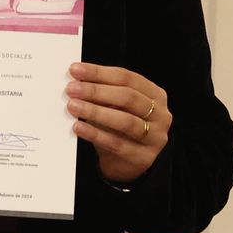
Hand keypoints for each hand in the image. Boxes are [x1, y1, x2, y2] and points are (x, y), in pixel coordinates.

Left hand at [66, 62, 170, 183]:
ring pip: (125, 121)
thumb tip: (76, 79)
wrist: (124, 162)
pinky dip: (95, 134)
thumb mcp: (113, 106)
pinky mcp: (144, 157)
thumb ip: (101, 93)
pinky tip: (79, 127)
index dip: (100, 73)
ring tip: (73, 106)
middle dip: (96, 91)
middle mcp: (160, 114)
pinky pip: (117, 144)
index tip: (75, 70)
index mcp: (155, 94)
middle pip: (128, 97)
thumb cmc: (118, 127)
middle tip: (71, 89)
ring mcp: (155, 137)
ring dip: (96, 112)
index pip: (127, 78)